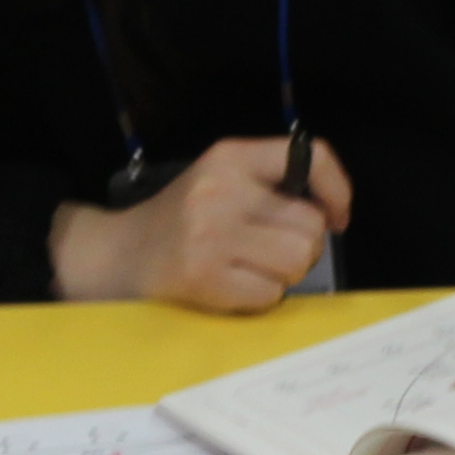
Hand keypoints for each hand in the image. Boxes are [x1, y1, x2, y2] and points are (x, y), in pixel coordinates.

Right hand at [50, 137, 350, 313]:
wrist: (117, 255)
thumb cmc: (181, 220)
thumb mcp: (221, 180)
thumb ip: (271, 185)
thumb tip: (332, 212)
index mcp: (230, 157)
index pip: (311, 156)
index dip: (337, 190)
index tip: (336, 217)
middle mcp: (222, 190)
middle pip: (311, 225)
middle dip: (304, 247)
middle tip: (274, 252)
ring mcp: (211, 234)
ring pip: (297, 260)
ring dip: (285, 274)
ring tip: (253, 269)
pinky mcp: (204, 276)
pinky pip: (270, 294)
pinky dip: (260, 298)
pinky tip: (232, 286)